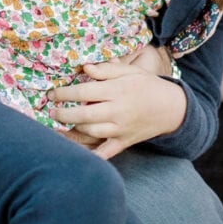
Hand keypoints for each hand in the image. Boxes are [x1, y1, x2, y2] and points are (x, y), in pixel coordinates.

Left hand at [48, 55, 186, 160]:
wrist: (171, 108)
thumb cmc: (147, 85)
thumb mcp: (130, 71)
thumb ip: (106, 70)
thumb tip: (85, 67)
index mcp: (117, 91)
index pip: (84, 92)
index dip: (64, 93)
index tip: (51, 94)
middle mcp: (118, 111)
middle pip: (84, 115)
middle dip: (63, 114)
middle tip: (50, 112)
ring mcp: (120, 129)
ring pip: (91, 132)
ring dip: (72, 130)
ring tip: (60, 125)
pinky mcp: (124, 142)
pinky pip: (105, 152)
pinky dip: (90, 156)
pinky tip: (76, 154)